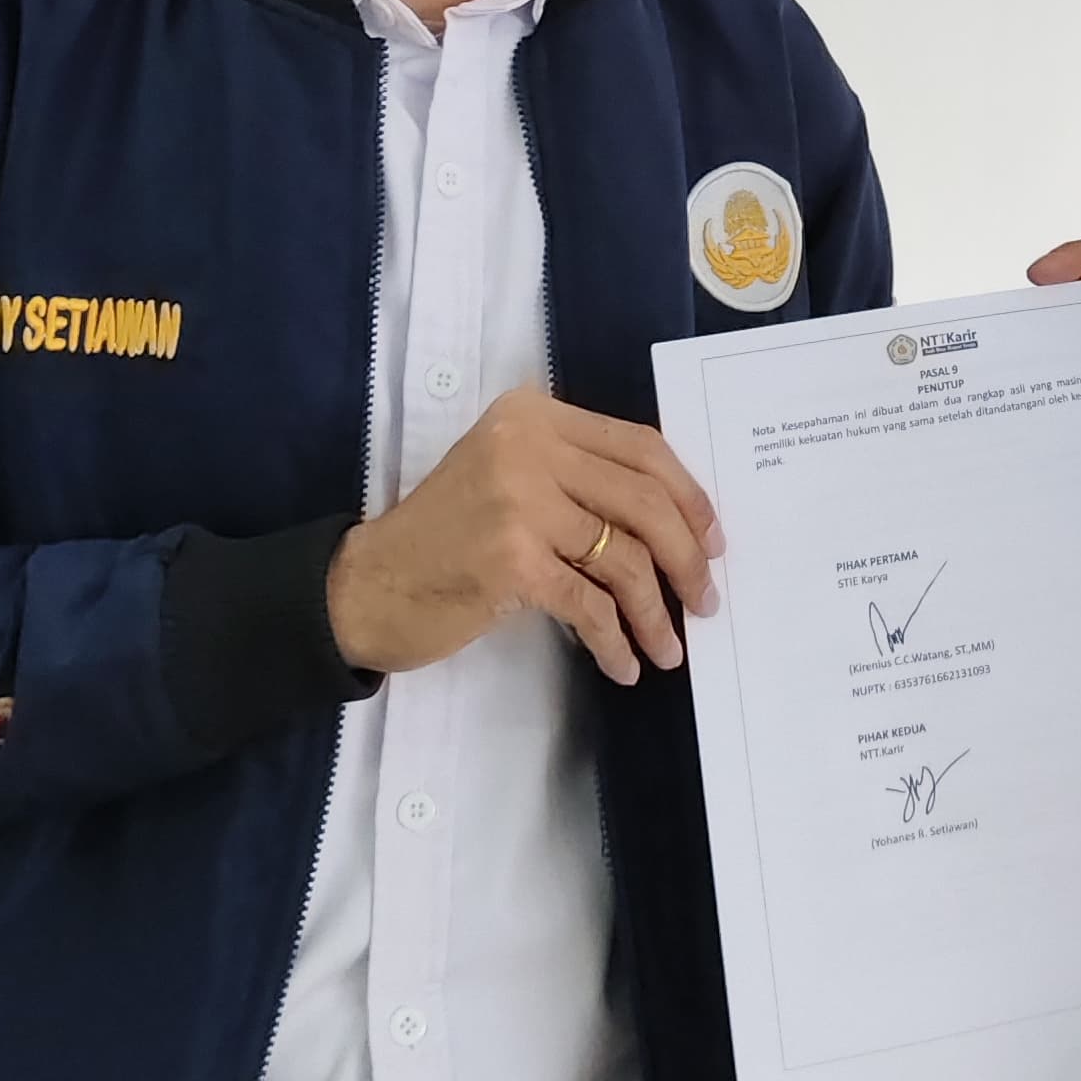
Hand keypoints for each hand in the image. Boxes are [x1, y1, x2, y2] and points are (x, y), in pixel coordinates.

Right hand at [325, 390, 720, 688]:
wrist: (369, 586)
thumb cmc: (446, 537)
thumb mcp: (510, 478)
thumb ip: (579, 479)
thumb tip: (677, 522)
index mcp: (534, 415)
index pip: (639, 446)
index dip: (688, 495)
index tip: (712, 540)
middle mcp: (527, 446)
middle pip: (644, 499)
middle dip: (687, 557)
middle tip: (705, 600)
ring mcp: (518, 501)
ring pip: (624, 558)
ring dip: (656, 612)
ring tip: (667, 648)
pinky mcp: (511, 561)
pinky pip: (590, 604)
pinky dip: (615, 639)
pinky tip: (623, 664)